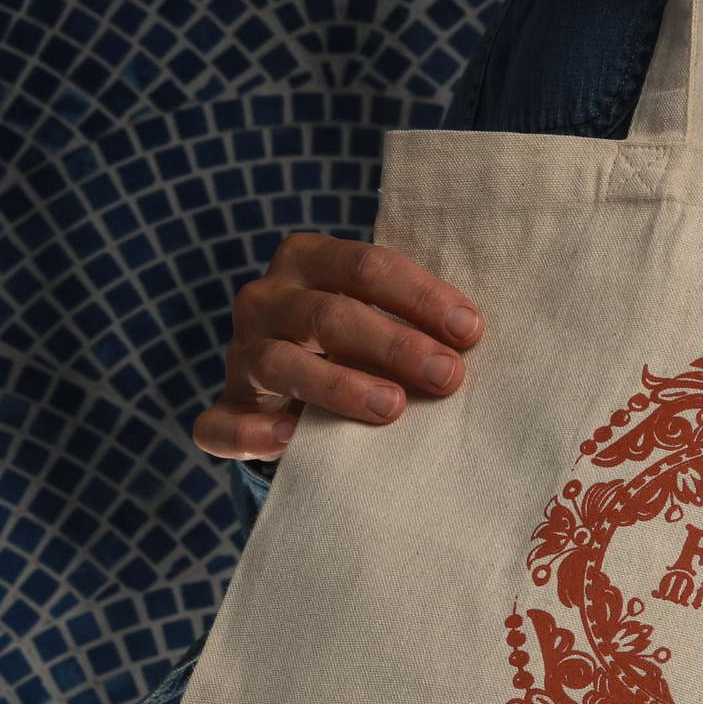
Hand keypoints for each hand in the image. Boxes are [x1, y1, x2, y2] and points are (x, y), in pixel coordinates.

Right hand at [193, 233, 482, 460]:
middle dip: (395, 345)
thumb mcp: (377, 315)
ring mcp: (240, 355)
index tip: (470, 331)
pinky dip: (257, 434)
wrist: (287, 386)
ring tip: (392, 408)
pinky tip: (293, 442)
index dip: (420, 297)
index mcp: (306, 261)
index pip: (365, 267)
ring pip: (281, 364)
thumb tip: (476, 337)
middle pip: (329, 315)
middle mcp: (266, 300)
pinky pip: (226, 424)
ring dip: (340, 386)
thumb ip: (412, 319)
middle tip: (449, 376)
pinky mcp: (226, 409)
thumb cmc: (355, 343)